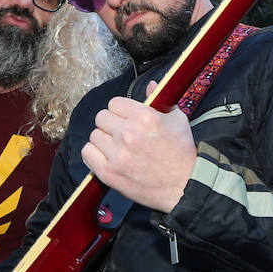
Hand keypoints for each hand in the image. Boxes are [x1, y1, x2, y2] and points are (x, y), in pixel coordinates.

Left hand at [82, 82, 195, 211]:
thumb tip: (151, 85)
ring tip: (118, 148)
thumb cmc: (182, 153)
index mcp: (145, 117)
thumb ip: (160, 100)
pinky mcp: (109, 172)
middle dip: (111, 124)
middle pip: (101, 118)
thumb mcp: (178, 120)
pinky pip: (87, 153)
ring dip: (104, 140)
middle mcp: (128, 134)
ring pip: (94, 135)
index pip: (114, 103)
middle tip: (122, 134)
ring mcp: (117, 154)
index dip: (121, 111)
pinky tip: (108, 157)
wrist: (185, 185)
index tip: (127, 119)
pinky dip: (95, 154)